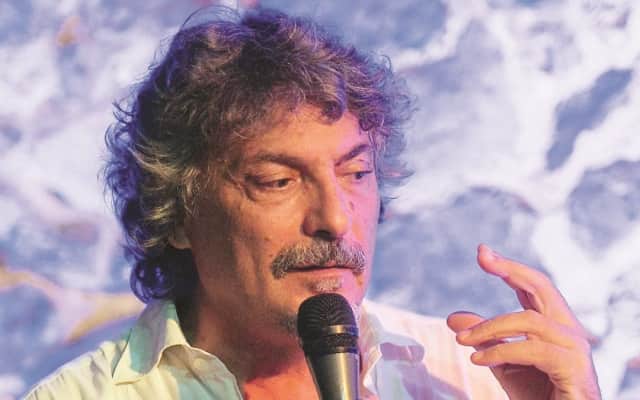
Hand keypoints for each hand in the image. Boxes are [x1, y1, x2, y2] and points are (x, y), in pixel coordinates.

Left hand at [446, 244, 600, 399]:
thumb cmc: (536, 394)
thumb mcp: (500, 362)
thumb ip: (482, 338)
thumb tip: (452, 318)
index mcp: (553, 324)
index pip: (533, 286)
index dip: (509, 267)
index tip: (482, 252)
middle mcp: (569, 330)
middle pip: (542, 286)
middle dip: (511, 268)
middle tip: (483, 257)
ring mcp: (576, 347)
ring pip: (528, 320)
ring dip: (489, 328)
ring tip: (462, 340)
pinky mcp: (576, 367)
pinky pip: (533, 349)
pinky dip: (500, 352)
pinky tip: (477, 360)